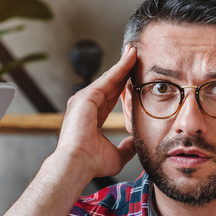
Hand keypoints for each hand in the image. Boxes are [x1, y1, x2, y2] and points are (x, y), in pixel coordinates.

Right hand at [55, 46, 137, 179]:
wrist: (78, 164)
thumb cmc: (92, 163)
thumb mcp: (117, 154)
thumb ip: (127, 146)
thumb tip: (137, 143)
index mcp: (92, 118)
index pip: (112, 97)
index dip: (124, 86)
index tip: (135, 75)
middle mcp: (86, 106)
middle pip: (110, 83)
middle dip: (123, 69)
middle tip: (136, 54)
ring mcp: (84, 100)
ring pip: (109, 78)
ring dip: (123, 64)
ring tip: (135, 51)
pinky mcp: (85, 97)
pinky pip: (107, 79)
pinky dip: (119, 68)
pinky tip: (130, 58)